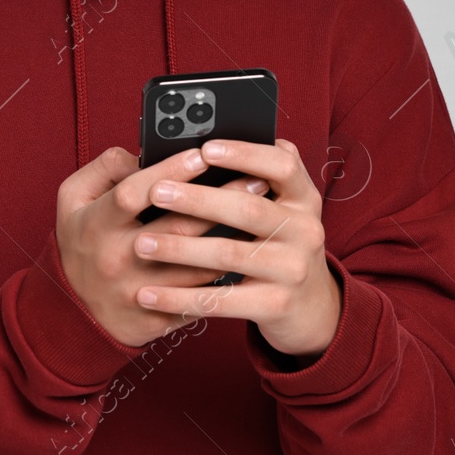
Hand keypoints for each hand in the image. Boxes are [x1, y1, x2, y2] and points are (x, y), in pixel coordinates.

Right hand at [54, 146, 270, 347]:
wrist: (72, 313)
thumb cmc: (80, 243)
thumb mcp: (72, 199)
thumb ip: (103, 168)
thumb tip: (141, 153)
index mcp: (97, 225)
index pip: (134, 193)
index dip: (168, 172)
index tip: (202, 153)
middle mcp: (117, 259)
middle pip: (177, 229)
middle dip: (221, 202)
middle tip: (257, 180)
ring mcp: (138, 292)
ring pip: (196, 266)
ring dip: (233, 241)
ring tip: (264, 216)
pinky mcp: (157, 319)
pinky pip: (199, 297)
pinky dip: (226, 277)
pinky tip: (250, 256)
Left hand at [131, 138, 341, 362]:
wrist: (312, 309)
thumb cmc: (281, 245)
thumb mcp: (284, 209)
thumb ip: (260, 177)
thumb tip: (212, 145)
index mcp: (304, 198)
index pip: (283, 166)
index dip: (245, 154)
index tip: (205, 149)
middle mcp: (305, 230)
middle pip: (248, 209)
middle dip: (198, 200)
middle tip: (156, 192)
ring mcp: (292, 270)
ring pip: (228, 255)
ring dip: (179, 249)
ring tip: (142, 244)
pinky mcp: (275, 305)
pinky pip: (220, 300)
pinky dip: (180, 298)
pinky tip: (147, 293)